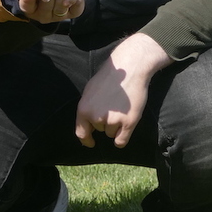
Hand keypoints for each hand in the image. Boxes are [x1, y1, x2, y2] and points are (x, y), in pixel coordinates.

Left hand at [75, 33, 172, 147]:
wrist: (129, 69)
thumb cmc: (109, 78)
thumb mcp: (89, 92)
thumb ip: (87, 109)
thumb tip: (88, 125)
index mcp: (84, 109)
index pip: (81, 132)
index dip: (86, 140)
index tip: (91, 142)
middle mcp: (96, 117)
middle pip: (100, 130)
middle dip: (105, 122)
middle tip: (113, 106)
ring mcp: (113, 121)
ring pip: (112, 134)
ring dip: (116, 126)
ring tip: (121, 108)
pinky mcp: (128, 122)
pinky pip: (121, 141)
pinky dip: (122, 139)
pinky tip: (124, 129)